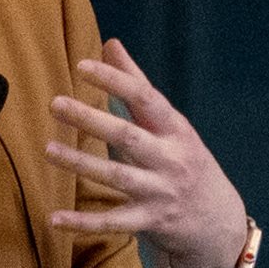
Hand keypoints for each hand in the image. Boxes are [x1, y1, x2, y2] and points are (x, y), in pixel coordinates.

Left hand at [48, 39, 249, 267]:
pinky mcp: (150, 222)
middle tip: (56, 104)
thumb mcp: (172, 125)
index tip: (82, 66)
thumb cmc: (187, 162)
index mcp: (175, 130)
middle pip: (128, 137)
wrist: (219, 222)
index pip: (145, 98)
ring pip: (117, 177)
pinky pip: (113, 222)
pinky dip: (84, 223)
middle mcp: (170, 159)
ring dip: (82, 164)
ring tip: (48, 149)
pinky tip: (54, 219)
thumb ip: (138, 86)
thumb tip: (111, 44)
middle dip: (92, 120)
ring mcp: (161, 192)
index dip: (115, 81)